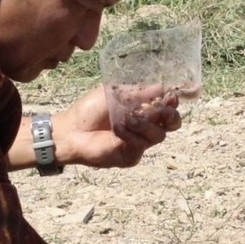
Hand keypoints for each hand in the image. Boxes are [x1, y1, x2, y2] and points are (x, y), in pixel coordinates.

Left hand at [55, 84, 181, 167]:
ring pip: (159, 135)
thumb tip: (162, 87)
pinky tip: (118, 130)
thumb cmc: (90, 110)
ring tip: (128, 118)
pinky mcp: (131, 156)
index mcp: (143, 109)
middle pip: (172, 124)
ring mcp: (140, 142)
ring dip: (146, 124)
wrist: (72, 130)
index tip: (170, 97)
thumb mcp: (115, 94)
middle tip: (162, 111)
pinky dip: (131, 136)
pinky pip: (141, 146)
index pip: (167, 107)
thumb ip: (139, 92)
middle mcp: (145, 126)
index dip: (172, 102)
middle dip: (170, 116)